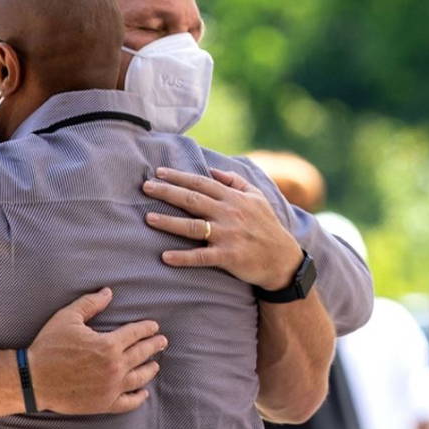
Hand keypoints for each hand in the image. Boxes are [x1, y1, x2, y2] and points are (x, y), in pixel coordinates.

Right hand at [27, 288, 166, 414]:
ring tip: (155, 365)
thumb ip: (90, 304)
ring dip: (150, 370)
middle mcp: (115, 367)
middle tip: (163, 342)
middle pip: (142, 354)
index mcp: (109, 345)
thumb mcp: (68, 318)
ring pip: (140, 378)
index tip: (154, 326)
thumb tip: (108, 292)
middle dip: (154, 346)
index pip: (136, 334)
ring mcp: (111, 387)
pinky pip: (128, 402)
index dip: (147, 328)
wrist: (33, 380)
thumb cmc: (49, 346)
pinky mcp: (104, 404)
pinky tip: (143, 393)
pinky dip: (138, 398)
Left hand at [142, 166, 301, 289]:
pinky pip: (202, 257)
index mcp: (233, 198)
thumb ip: (235, 181)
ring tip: (148, 218)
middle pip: (192, 199)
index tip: (158, 172)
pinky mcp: (228, 257)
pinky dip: (183, 257)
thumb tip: (212, 170)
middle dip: (167, 192)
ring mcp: (228, 235)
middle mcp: (229, 213)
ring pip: (193, 226)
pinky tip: (165, 257)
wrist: (283, 259)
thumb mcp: (257, 197)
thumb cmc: (267, 226)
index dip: (178, 176)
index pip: (201, 182)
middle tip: (145, 187)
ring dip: (169, 222)